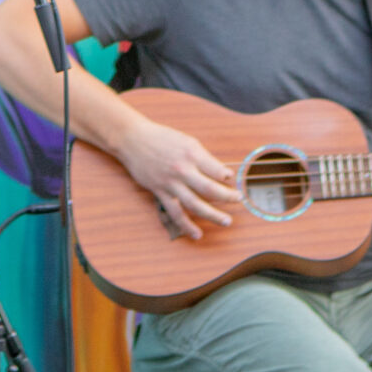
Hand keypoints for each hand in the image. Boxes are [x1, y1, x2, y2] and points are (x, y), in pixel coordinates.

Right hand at [115, 119, 239, 240]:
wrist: (133, 139)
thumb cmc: (161, 138)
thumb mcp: (186, 140)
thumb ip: (203, 157)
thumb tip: (221, 173)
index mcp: (192, 153)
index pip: (217, 170)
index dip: (227, 177)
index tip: (232, 181)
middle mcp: (183, 169)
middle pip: (210, 189)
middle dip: (228, 197)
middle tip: (239, 200)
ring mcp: (171, 183)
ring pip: (196, 204)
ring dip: (213, 215)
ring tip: (226, 222)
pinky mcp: (160, 192)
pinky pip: (176, 212)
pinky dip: (187, 225)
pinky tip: (197, 234)